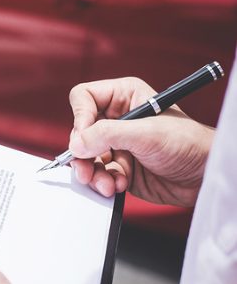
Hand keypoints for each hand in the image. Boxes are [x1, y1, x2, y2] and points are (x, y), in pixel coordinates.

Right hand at [68, 77, 214, 206]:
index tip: (84, 139)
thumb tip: (76, 144)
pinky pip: (98, 174)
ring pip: (86, 157)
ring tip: (108, 184)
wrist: (206, 175)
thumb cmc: (189, 144)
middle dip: (84, 154)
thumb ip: (107, 135)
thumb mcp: (146, 134)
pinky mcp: (120, 167)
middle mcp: (118, 119)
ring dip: (93, 173)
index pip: (84, 98)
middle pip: (80, 132)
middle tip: (87, 169)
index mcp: (124, 97)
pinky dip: (104, 183)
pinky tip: (119, 185)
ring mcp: (118, 144)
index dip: (80, 117)